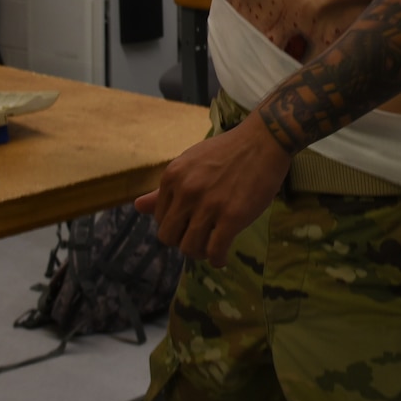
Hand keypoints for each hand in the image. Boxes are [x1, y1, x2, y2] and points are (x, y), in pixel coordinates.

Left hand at [135, 116, 291, 264]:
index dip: (175, 225)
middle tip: (199, 238)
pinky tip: (222, 257)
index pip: (159, 218)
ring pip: (189, 248)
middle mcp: (186, 192)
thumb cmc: (227, 151)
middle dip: (183, 241)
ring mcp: (209, 205)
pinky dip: (217, 259)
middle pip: (169, 237)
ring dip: (200, 253)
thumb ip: (164, 189)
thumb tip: (137, 207)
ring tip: (211, 247)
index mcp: (172, 177)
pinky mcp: (232, 217)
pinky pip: (215, 250)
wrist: (263, 140)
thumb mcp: (190, 164)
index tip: (190, 224)